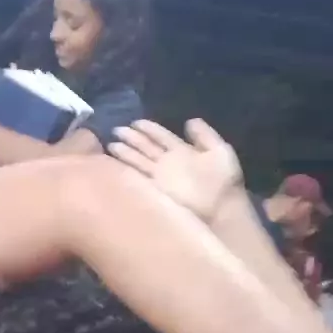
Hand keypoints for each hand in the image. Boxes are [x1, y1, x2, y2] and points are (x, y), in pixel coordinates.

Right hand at [109, 118, 242, 221]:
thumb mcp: (219, 151)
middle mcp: (166, 164)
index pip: (161, 136)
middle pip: (145, 147)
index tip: (135, 122)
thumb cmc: (222, 182)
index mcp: (181, 151)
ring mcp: (158, 179)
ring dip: (124, 153)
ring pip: (137, 162)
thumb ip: (204, 135)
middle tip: (116, 130)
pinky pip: (135, 178)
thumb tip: (189, 120)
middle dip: (132, 138)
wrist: (220, 212)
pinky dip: (124, 170)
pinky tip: (113, 162)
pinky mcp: (152, 193)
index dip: (149, 128)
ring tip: (110, 144)